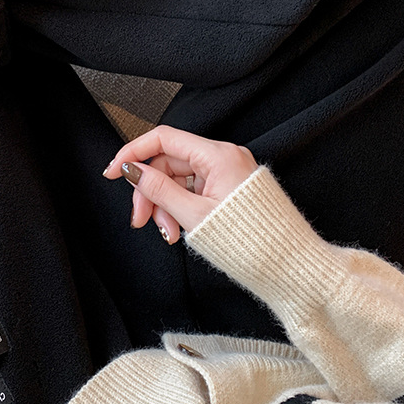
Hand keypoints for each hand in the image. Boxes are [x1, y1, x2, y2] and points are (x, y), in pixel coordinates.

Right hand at [102, 125, 257, 243]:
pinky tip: (179, 228)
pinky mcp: (229, 187)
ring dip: (165, 205)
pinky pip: (194, 189)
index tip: (114, 171)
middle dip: (150, 191)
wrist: (289, 264)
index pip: (163, 138)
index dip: (133, 153)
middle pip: (169, 162)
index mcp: (218, 155)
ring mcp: (227, 171)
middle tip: (140, 219)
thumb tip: (132, 171)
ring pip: (179, 178)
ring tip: (168, 233)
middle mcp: (224, 157)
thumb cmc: (252, 242)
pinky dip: (181, 207)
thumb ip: (159, 190)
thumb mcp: (193, 215)